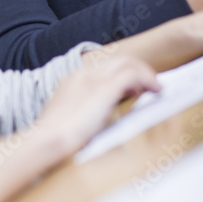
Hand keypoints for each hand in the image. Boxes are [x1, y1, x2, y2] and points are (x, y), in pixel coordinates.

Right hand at [37, 55, 160, 154]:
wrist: (46, 140)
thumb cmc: (53, 140)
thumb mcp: (67, 123)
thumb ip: (81, 116)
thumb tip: (94, 124)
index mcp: (72, 81)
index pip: (103, 69)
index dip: (122, 75)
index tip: (134, 89)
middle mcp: (82, 75)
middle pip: (117, 61)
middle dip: (137, 70)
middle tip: (150, 87)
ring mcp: (93, 79)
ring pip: (127, 62)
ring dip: (145, 73)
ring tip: (156, 88)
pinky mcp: (104, 87)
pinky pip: (133, 73)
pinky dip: (148, 79)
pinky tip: (156, 91)